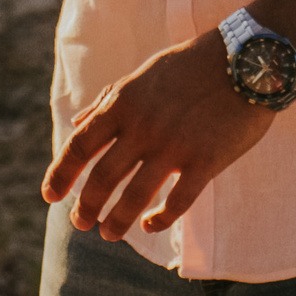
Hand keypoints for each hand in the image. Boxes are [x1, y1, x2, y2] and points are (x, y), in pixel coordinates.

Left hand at [40, 37, 275, 239]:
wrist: (245, 60)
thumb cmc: (191, 65)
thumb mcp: (142, 75)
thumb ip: (108, 100)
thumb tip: (76, 124)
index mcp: (123, 103)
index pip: (80, 145)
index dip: (60, 173)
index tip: (49, 195)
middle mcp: (142, 127)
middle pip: (103, 177)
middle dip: (87, 206)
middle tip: (80, 224)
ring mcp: (174, 147)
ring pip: (135, 196)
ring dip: (117, 221)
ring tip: (108, 235)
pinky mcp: (205, 162)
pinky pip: (178, 202)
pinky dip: (161, 219)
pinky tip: (151, 226)